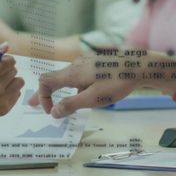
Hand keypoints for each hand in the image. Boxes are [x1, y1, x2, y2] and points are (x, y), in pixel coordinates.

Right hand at [0, 43, 24, 122]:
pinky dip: (10, 91)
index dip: (5, 59)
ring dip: (11, 80)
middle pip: (14, 71)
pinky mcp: (3, 110)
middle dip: (6, 69)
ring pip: (19, 82)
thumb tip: (6, 45)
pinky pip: (17, 94)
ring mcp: (0, 101)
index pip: (10, 62)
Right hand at [27, 50, 175, 117]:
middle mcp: (76, 65)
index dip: (42, 96)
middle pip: (53, 78)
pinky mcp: (96, 64)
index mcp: (72, 73)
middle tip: (34, 105)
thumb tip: (53, 112)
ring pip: (67, 77)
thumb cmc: (117, 82)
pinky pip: (79, 76)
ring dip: (61, 91)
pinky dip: (74, 87)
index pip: (45, 81)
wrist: (141, 66)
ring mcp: (86, 63)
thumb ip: (71, 105)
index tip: (51, 112)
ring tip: (63, 105)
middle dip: (45, 93)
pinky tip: (86, 94)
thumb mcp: (93, 99)